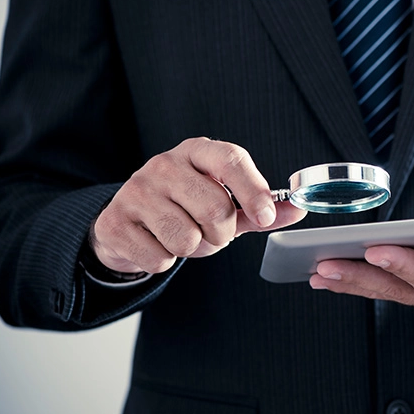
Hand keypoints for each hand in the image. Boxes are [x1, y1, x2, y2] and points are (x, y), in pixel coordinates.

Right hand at [91, 138, 305, 273]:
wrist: (126, 222)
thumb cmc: (183, 209)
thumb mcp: (225, 202)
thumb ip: (260, 208)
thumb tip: (298, 210)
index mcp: (196, 151)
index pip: (231, 159)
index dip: (254, 190)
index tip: (266, 217)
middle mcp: (163, 164)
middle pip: (215, 208)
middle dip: (222, 234)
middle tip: (211, 234)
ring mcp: (135, 191)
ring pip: (186, 238)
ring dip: (193, 250)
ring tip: (182, 238)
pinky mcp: (115, 222)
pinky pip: (159, 257)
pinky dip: (165, 261)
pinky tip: (156, 244)